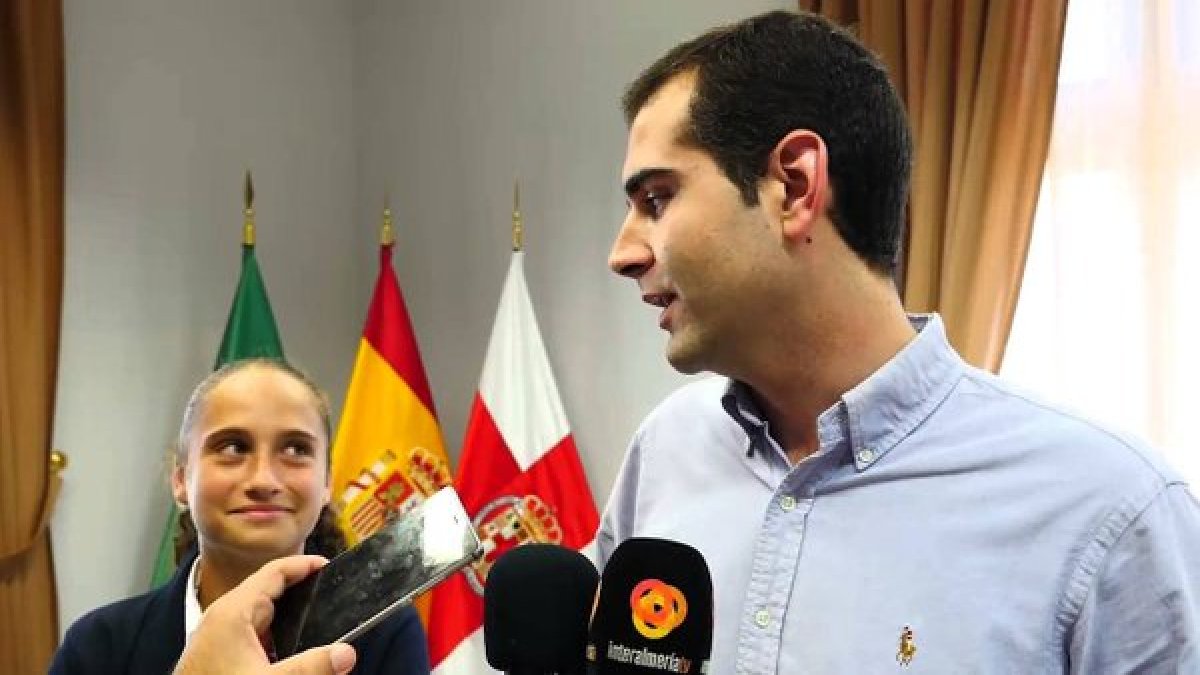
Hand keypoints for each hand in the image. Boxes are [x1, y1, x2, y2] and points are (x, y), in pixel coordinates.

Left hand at [174, 555, 356, 674]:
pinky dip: (276, 635)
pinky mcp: (220, 653)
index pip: (274, 572)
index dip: (304, 565)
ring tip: (318, 619)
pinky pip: (254, 634)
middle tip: (332, 593)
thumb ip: (310, 668)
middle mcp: (224, 618)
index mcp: (233, 612)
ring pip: (262, 614)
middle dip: (302, 591)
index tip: (329, 565)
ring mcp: (220, 636)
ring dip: (289, 617)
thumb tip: (346, 653)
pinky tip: (292, 651)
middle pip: (270, 591)